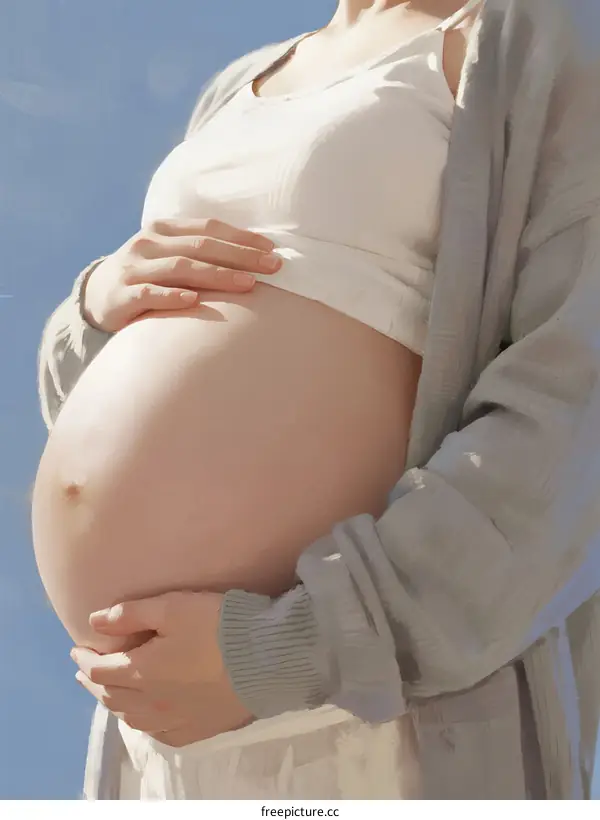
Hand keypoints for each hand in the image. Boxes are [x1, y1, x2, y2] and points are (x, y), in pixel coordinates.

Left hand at [71, 591, 253, 745]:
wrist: (267, 659)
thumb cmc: (218, 626)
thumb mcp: (172, 606)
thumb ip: (130, 614)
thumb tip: (93, 622)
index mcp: (142, 672)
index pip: (100, 670)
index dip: (85, 658)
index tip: (78, 647)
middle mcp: (153, 702)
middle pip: (112, 696)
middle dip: (95, 681)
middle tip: (87, 670)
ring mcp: (176, 720)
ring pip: (133, 718)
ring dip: (116, 702)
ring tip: (112, 691)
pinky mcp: (200, 729)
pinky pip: (161, 733)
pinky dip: (145, 723)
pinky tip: (147, 717)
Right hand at [83, 218, 282, 331]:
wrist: (97, 296)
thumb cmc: (148, 276)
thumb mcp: (170, 256)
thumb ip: (202, 253)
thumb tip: (256, 258)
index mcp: (165, 229)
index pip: (209, 229)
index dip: (242, 237)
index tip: (272, 250)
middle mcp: (148, 243)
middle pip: (201, 247)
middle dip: (240, 256)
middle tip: (272, 267)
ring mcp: (134, 268)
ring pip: (180, 268)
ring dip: (217, 275)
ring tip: (247, 284)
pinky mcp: (122, 295)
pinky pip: (150, 295)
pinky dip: (172, 296)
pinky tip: (194, 300)